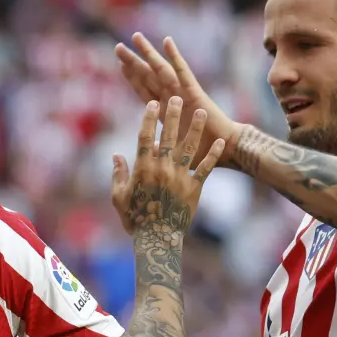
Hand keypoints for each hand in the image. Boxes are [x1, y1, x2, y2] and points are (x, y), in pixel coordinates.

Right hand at [111, 97, 223, 238]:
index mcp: (143, 169)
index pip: (146, 138)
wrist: (156, 239)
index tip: (153, 104)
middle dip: (173, 115)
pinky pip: (205, 168)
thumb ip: (118, 174)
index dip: (149, 119)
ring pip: (189, 148)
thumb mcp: (119, 197)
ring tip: (201, 111)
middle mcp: (162, 169)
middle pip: (169, 137)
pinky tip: (220, 143)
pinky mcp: (194, 188)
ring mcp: (179, 177)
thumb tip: (116, 156)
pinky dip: (213, 155)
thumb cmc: (134, 218)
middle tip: (176, 98)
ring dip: (195, 129)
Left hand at [116, 35, 236, 166]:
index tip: (120, 65)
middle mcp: (173, 97)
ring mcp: (182, 93)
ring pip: (161, 69)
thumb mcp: (172, 151)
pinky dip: (174, 55)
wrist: (223, 149)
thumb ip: (161, 148)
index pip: (145, 90)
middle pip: (148, 76)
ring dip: (148, 53)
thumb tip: (148, 149)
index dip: (133, 78)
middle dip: (133, 62)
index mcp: (166, 110)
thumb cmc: (201, 152)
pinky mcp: (193, 92)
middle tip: (118, 47)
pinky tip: (166, 41)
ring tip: (135, 37)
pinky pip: (182, 70)